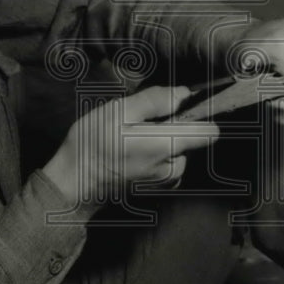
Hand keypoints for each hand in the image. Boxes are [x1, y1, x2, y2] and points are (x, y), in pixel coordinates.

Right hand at [42, 85, 218, 213]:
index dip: (200, 115)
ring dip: (161, 144)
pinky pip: (165, 166)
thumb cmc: (92, 144)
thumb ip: (156, 100)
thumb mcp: (119, 110)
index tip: (181, 108)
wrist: (73, 183)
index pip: (210, 132)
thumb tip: (183, 94)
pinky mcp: (154, 190)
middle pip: (190, 141)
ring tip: (130, 140)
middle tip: (139, 125)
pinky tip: (129, 154)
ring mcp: (164, 182)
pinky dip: (153, 158)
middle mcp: (173, 167)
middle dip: (171, 129)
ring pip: (176, 153)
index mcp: (168, 145)